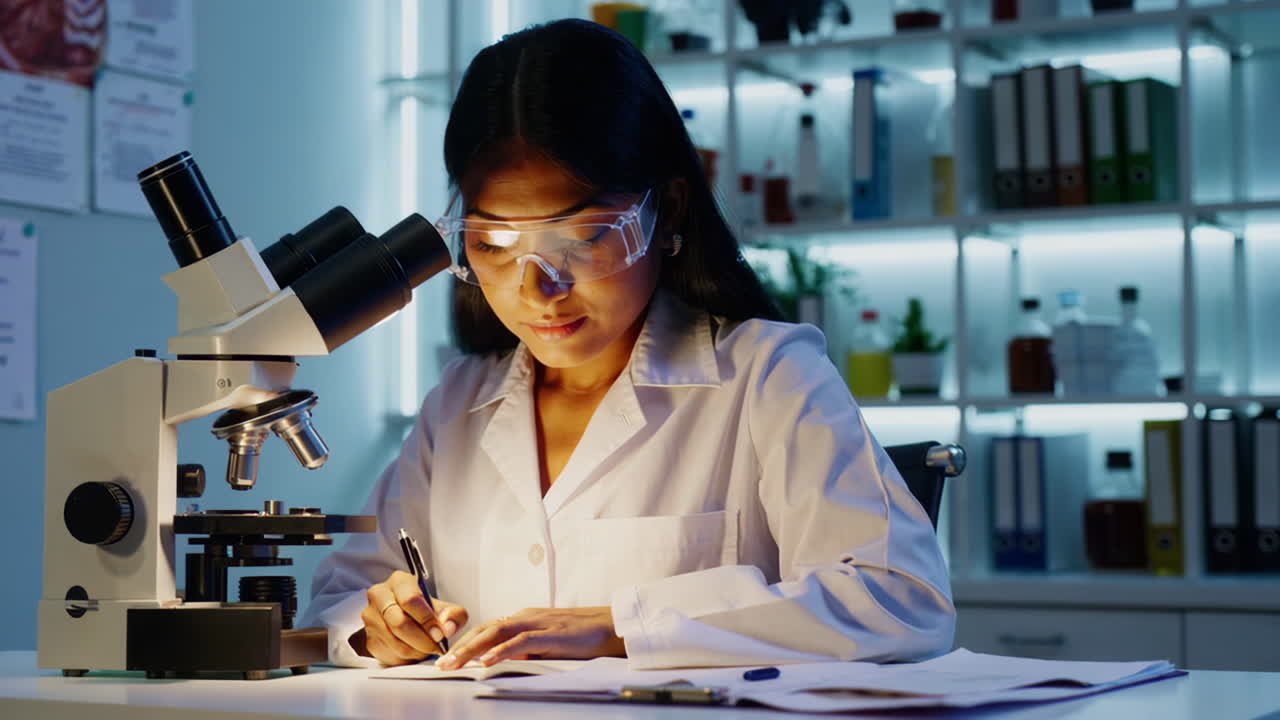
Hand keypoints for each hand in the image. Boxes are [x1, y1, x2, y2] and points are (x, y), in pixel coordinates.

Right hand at [360, 570, 468, 665]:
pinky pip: (390, 655)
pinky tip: (415, 652)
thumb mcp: (444, 607)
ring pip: (396, 643)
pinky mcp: (369, 639)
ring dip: (416, 651)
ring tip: (427, 649)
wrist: (404, 618)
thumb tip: (447, 628)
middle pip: (399, 623)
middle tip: (436, 647)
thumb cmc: (424, 610)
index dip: (427, 620)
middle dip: (422, 640)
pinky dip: (407, 659)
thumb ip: (453, 615)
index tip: (440, 634)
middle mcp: (379, 596)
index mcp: (399, 582)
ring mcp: (371, 619)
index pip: (410, 600)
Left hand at [435, 606, 624, 669]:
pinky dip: (501, 651)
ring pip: (496, 633)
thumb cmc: (583, 635)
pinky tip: (487, 661)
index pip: (487, 628)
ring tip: (455, 664)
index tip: (448, 657)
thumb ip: (525, 648)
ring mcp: (538, 623)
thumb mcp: (547, 642)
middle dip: (460, 647)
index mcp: (524, 618)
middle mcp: (526, 617)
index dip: (465, 642)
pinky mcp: (550, 634)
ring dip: (472, 649)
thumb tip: (503, 660)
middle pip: (485, 629)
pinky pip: (520, 642)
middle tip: (440, 664)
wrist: (611, 626)